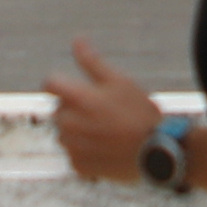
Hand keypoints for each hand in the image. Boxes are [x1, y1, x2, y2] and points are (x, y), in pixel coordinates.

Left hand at [50, 39, 169, 189]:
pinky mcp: (78, 167)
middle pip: (59, 109)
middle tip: (104, 112)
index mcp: (76, 99)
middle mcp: (68, 123)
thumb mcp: (120, 81)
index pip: (50, 83)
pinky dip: (87, 151)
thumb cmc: (139, 113)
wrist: (156, 155)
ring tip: (107, 132)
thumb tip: (77, 39)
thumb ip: (92, 61)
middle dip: (75, 108)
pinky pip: (74, 154)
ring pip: (65, 133)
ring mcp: (72, 147)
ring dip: (79, 130)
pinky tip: (107, 149)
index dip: (63, 83)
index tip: (80, 89)